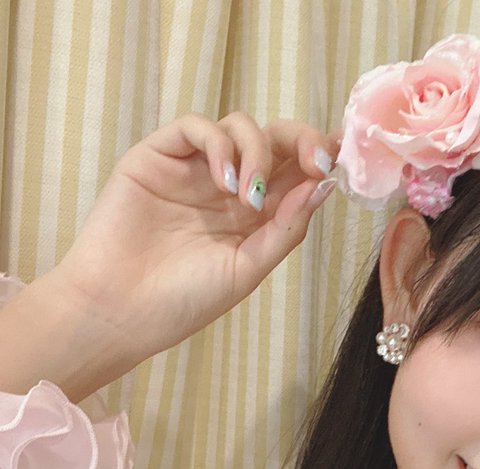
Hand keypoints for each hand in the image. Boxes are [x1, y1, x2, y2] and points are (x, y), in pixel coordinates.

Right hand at [52, 112, 340, 367]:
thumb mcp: (247, 269)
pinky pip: (195, 127)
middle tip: (317, 159)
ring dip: (257, 150)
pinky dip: (217, 144)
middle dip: (302, 140)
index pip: (295, 172)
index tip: (338, 160)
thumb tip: (325, 185)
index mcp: (255, 216)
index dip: (319, 157)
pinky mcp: (158, 156)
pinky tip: (223, 181)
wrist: (120, 310)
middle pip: (274, 140)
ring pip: (239, 126)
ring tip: (249, 196)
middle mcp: (228, 188)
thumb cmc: (183, 301)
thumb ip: (285, 228)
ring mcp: (193, 170)